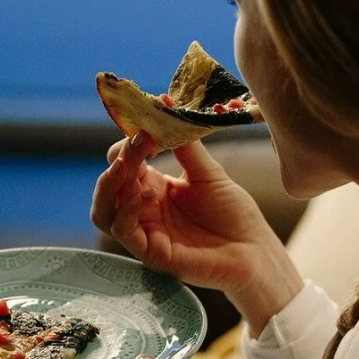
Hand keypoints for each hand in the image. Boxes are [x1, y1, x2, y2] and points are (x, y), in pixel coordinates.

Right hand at [92, 132, 302, 332]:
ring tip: (129, 165)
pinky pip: (123, 230)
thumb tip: (165, 104)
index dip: (128, 145)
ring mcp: (145, 232)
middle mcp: (143, 209)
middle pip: (108, 184)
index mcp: (154, 187)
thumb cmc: (234, 214)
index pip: (123, 162)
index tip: (146, 129)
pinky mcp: (151, 253)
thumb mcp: (208, 172)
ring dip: (109, 185)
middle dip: (119, 160)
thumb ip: (185, 145)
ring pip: (102, 210)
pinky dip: (129, 209)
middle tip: (139, 143)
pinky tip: (150, 194)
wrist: (255, 250)